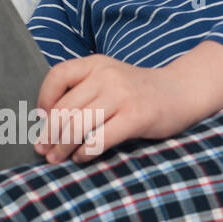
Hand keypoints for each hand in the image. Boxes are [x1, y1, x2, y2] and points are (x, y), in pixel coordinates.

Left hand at [33, 54, 194, 164]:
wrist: (181, 91)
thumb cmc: (139, 91)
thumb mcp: (109, 78)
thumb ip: (82, 91)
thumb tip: (46, 120)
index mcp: (96, 64)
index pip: (58, 76)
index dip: (44, 100)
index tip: (40, 120)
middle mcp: (107, 76)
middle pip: (65, 108)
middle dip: (49, 134)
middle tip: (43, 150)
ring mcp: (122, 95)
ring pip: (78, 125)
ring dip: (63, 147)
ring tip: (57, 158)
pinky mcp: (136, 116)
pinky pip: (99, 139)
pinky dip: (85, 152)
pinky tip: (82, 157)